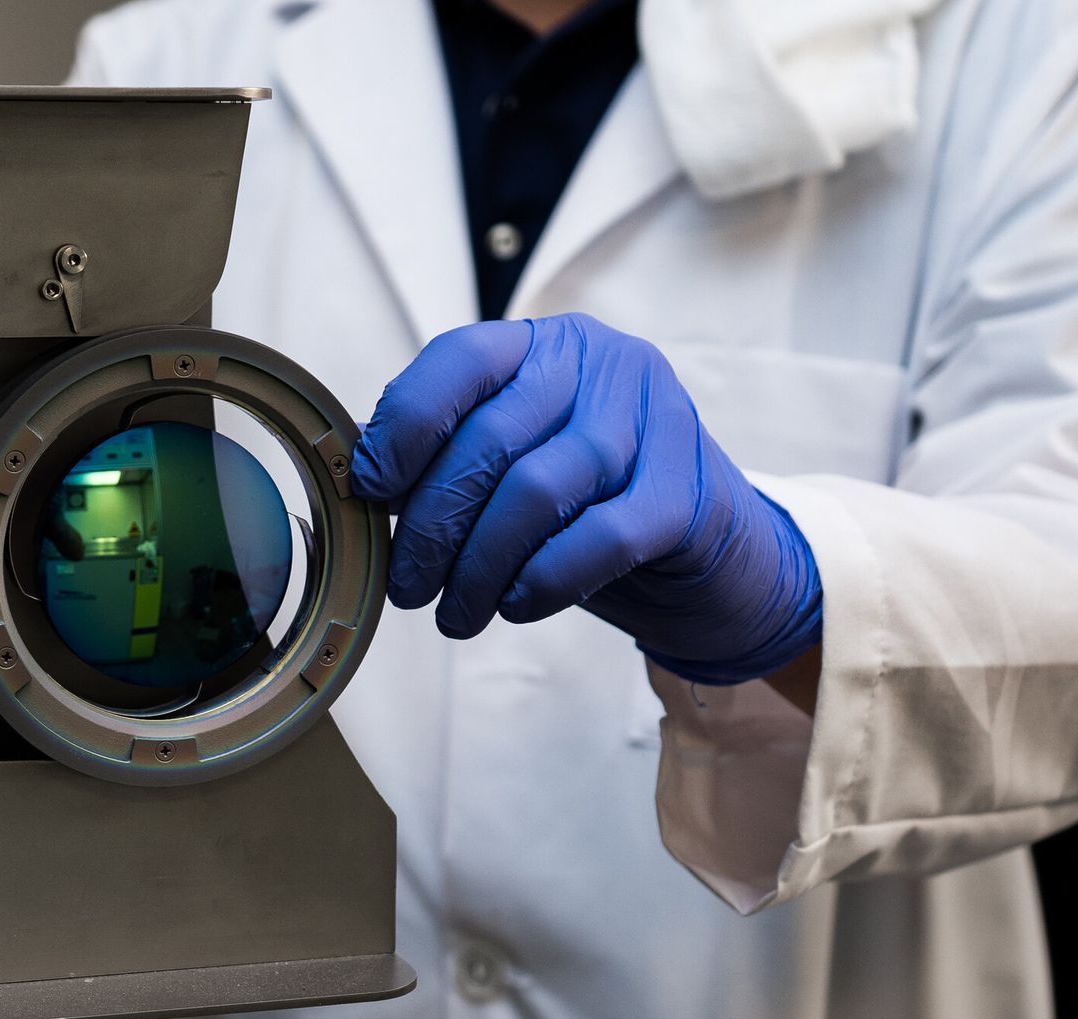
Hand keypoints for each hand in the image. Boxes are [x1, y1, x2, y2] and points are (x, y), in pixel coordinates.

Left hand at [350, 313, 822, 684]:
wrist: (713, 557)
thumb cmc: (589, 506)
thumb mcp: (519, 462)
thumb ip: (452, 455)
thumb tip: (365, 479)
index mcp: (548, 346)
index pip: (460, 360)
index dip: (404, 425)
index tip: (372, 491)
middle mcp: (605, 366)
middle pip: (490, 440)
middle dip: (433, 525)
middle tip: (409, 586)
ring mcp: (656, 422)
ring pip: (537, 492)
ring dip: (478, 567)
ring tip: (456, 613)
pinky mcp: (686, 494)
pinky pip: (596, 540)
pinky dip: (542, 581)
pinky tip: (516, 606)